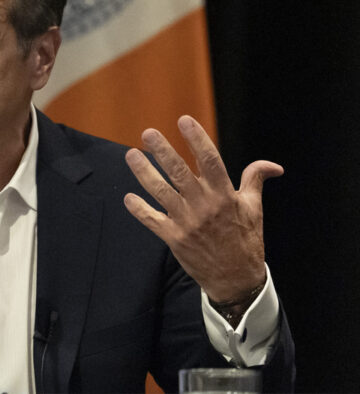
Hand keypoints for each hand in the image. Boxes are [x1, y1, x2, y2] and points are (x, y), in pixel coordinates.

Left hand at [123, 115, 282, 302]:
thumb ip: (255, 180)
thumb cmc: (246, 239)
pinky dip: (139, 210)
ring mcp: (187, 223)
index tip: (184, 120)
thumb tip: (272, 165)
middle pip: (179, 173)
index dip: (196, 139)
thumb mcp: (254, 209)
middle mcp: (204, 206)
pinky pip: (152, 221)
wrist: (237, 280)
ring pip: (161, 193)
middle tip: (147, 134)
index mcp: (225, 195)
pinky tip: (128, 197)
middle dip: (162, 151)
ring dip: (144, 174)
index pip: (209, 160)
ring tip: (131, 155)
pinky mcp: (174, 239)